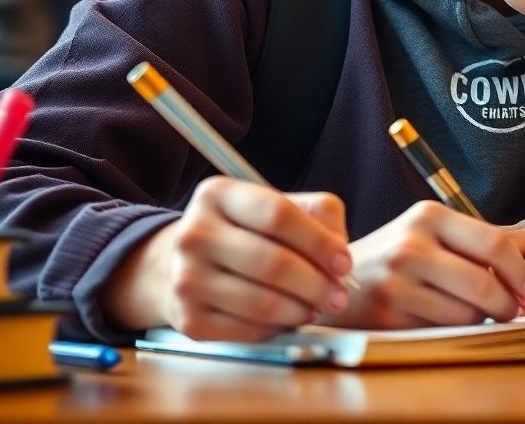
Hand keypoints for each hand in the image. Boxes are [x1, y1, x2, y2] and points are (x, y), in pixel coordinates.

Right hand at [102, 177, 352, 341]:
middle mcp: (194, 234)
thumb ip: (317, 215)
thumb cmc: (245, 231)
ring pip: (263, 302)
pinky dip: (278, 327)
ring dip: (303, 309)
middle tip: (341, 295)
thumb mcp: (275, 204)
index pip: (277, 215)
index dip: (318, 241)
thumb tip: (339, 253)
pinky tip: (289, 316)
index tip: (344, 262)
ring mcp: (186, 279)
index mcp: (217, 194)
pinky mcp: (188, 321)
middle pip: (272, 262)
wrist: (181, 264)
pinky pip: (249, 330)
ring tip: (319, 306)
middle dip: (317, 283)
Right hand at [320, 200, 524, 328]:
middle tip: (513, 312)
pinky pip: (442, 330)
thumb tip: (523, 279)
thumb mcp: (425, 235)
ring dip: (478, 319)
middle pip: (484, 282)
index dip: (520, 271)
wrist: (331, 277)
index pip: (493, 243)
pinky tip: (440, 320)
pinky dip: (452, 331)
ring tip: (469, 312)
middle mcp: (412, 243)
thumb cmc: (392, 258)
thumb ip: (469, 247)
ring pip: (466, 312)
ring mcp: (397, 280)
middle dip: (507, 304)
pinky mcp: (389, 314)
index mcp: (428, 215)